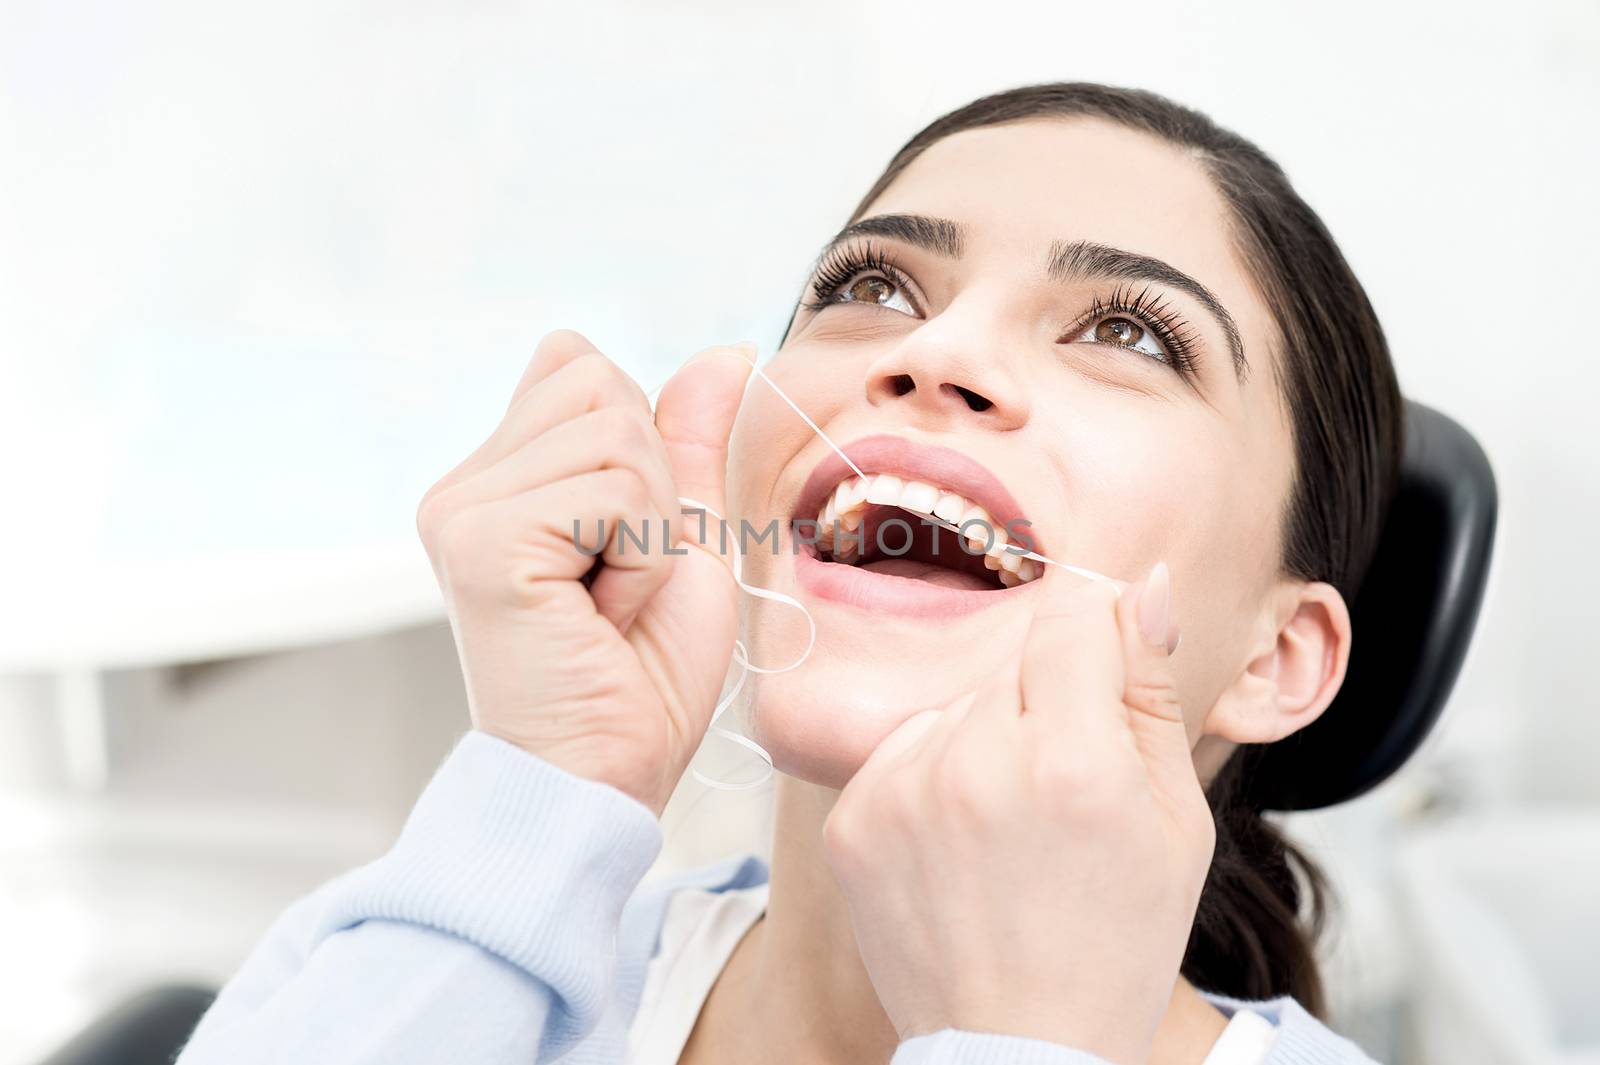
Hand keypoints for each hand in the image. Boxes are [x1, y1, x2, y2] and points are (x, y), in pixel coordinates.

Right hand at [415, 329, 752, 816]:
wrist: (607, 776)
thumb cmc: (641, 676)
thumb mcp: (682, 537)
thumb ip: (686, 442)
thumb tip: (723, 350)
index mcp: (497, 479)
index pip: (577, 365)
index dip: (636, 446)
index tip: (618, 542)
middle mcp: (463, 486)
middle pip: (598, 382)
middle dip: (649, 483)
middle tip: (618, 580)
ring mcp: (462, 510)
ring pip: (615, 432)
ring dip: (649, 526)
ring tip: (610, 601)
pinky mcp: (482, 542)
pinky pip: (616, 489)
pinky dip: (642, 556)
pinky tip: (603, 615)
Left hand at [821, 563, 1213, 1064]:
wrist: (1019, 1051)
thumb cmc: (1115, 942)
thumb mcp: (1175, 820)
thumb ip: (1150, 690)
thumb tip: (1141, 585)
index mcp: (1070, 762)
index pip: (1072, 617)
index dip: (1095, 643)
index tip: (1098, 684)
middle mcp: (974, 764)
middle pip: (1011, 665)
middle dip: (1044, 706)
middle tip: (1060, 796)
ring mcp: (900, 791)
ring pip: (953, 706)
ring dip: (981, 740)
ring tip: (1005, 832)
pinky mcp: (850, 819)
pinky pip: (900, 751)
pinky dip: (928, 781)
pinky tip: (957, 848)